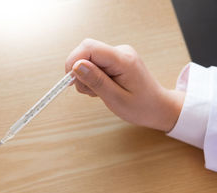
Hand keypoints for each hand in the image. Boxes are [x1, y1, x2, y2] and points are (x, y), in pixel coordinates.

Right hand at [65, 39, 184, 131]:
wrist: (158, 108)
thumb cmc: (141, 106)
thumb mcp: (116, 98)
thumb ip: (96, 81)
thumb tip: (76, 66)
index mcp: (123, 60)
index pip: (89, 47)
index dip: (74, 61)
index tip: (70, 82)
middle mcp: (120, 52)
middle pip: (85, 51)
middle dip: (79, 72)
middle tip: (89, 91)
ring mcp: (117, 55)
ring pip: (87, 59)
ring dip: (86, 78)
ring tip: (99, 93)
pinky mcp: (114, 61)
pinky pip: (94, 64)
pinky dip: (91, 78)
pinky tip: (102, 89)